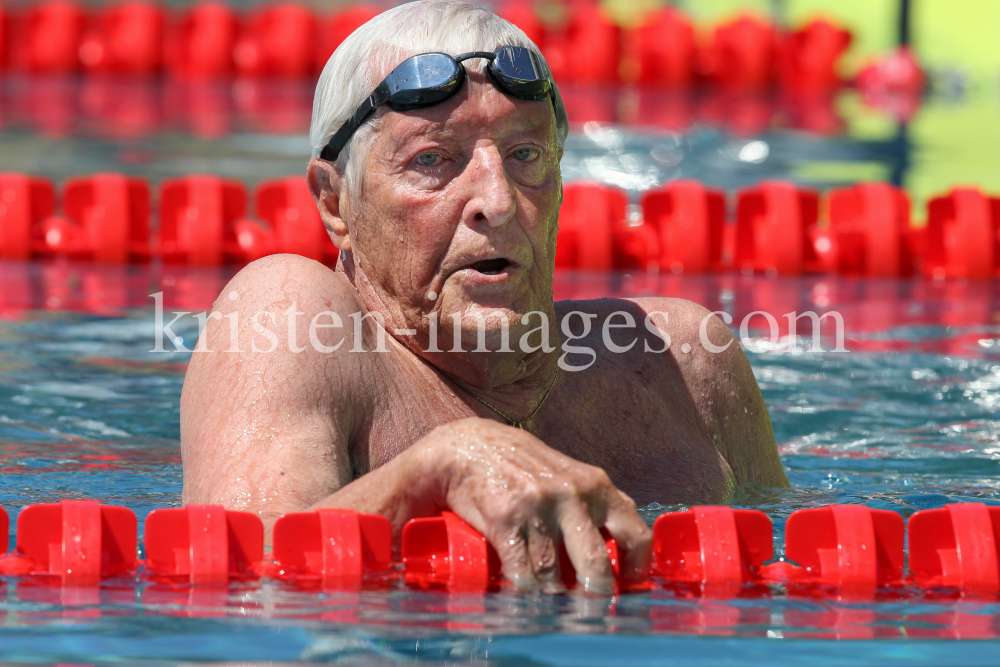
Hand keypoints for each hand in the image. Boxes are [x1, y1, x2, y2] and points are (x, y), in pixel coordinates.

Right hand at [418, 417, 651, 593]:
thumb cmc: (522, 466)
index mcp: (596, 486)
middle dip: (594, 598)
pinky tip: (526, 597)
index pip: (633, 535)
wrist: (466, 445)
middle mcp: (572, 495)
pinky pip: (522, 572)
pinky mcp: (506, 519)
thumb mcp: (570, 474)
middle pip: (595, 566)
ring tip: (553, 609)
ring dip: (552, 599)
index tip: (629, 590)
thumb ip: (596, 504)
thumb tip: (625, 549)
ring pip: (554, 576)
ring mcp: (538, 507)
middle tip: (591, 615)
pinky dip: (525, 592)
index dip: (635, 570)